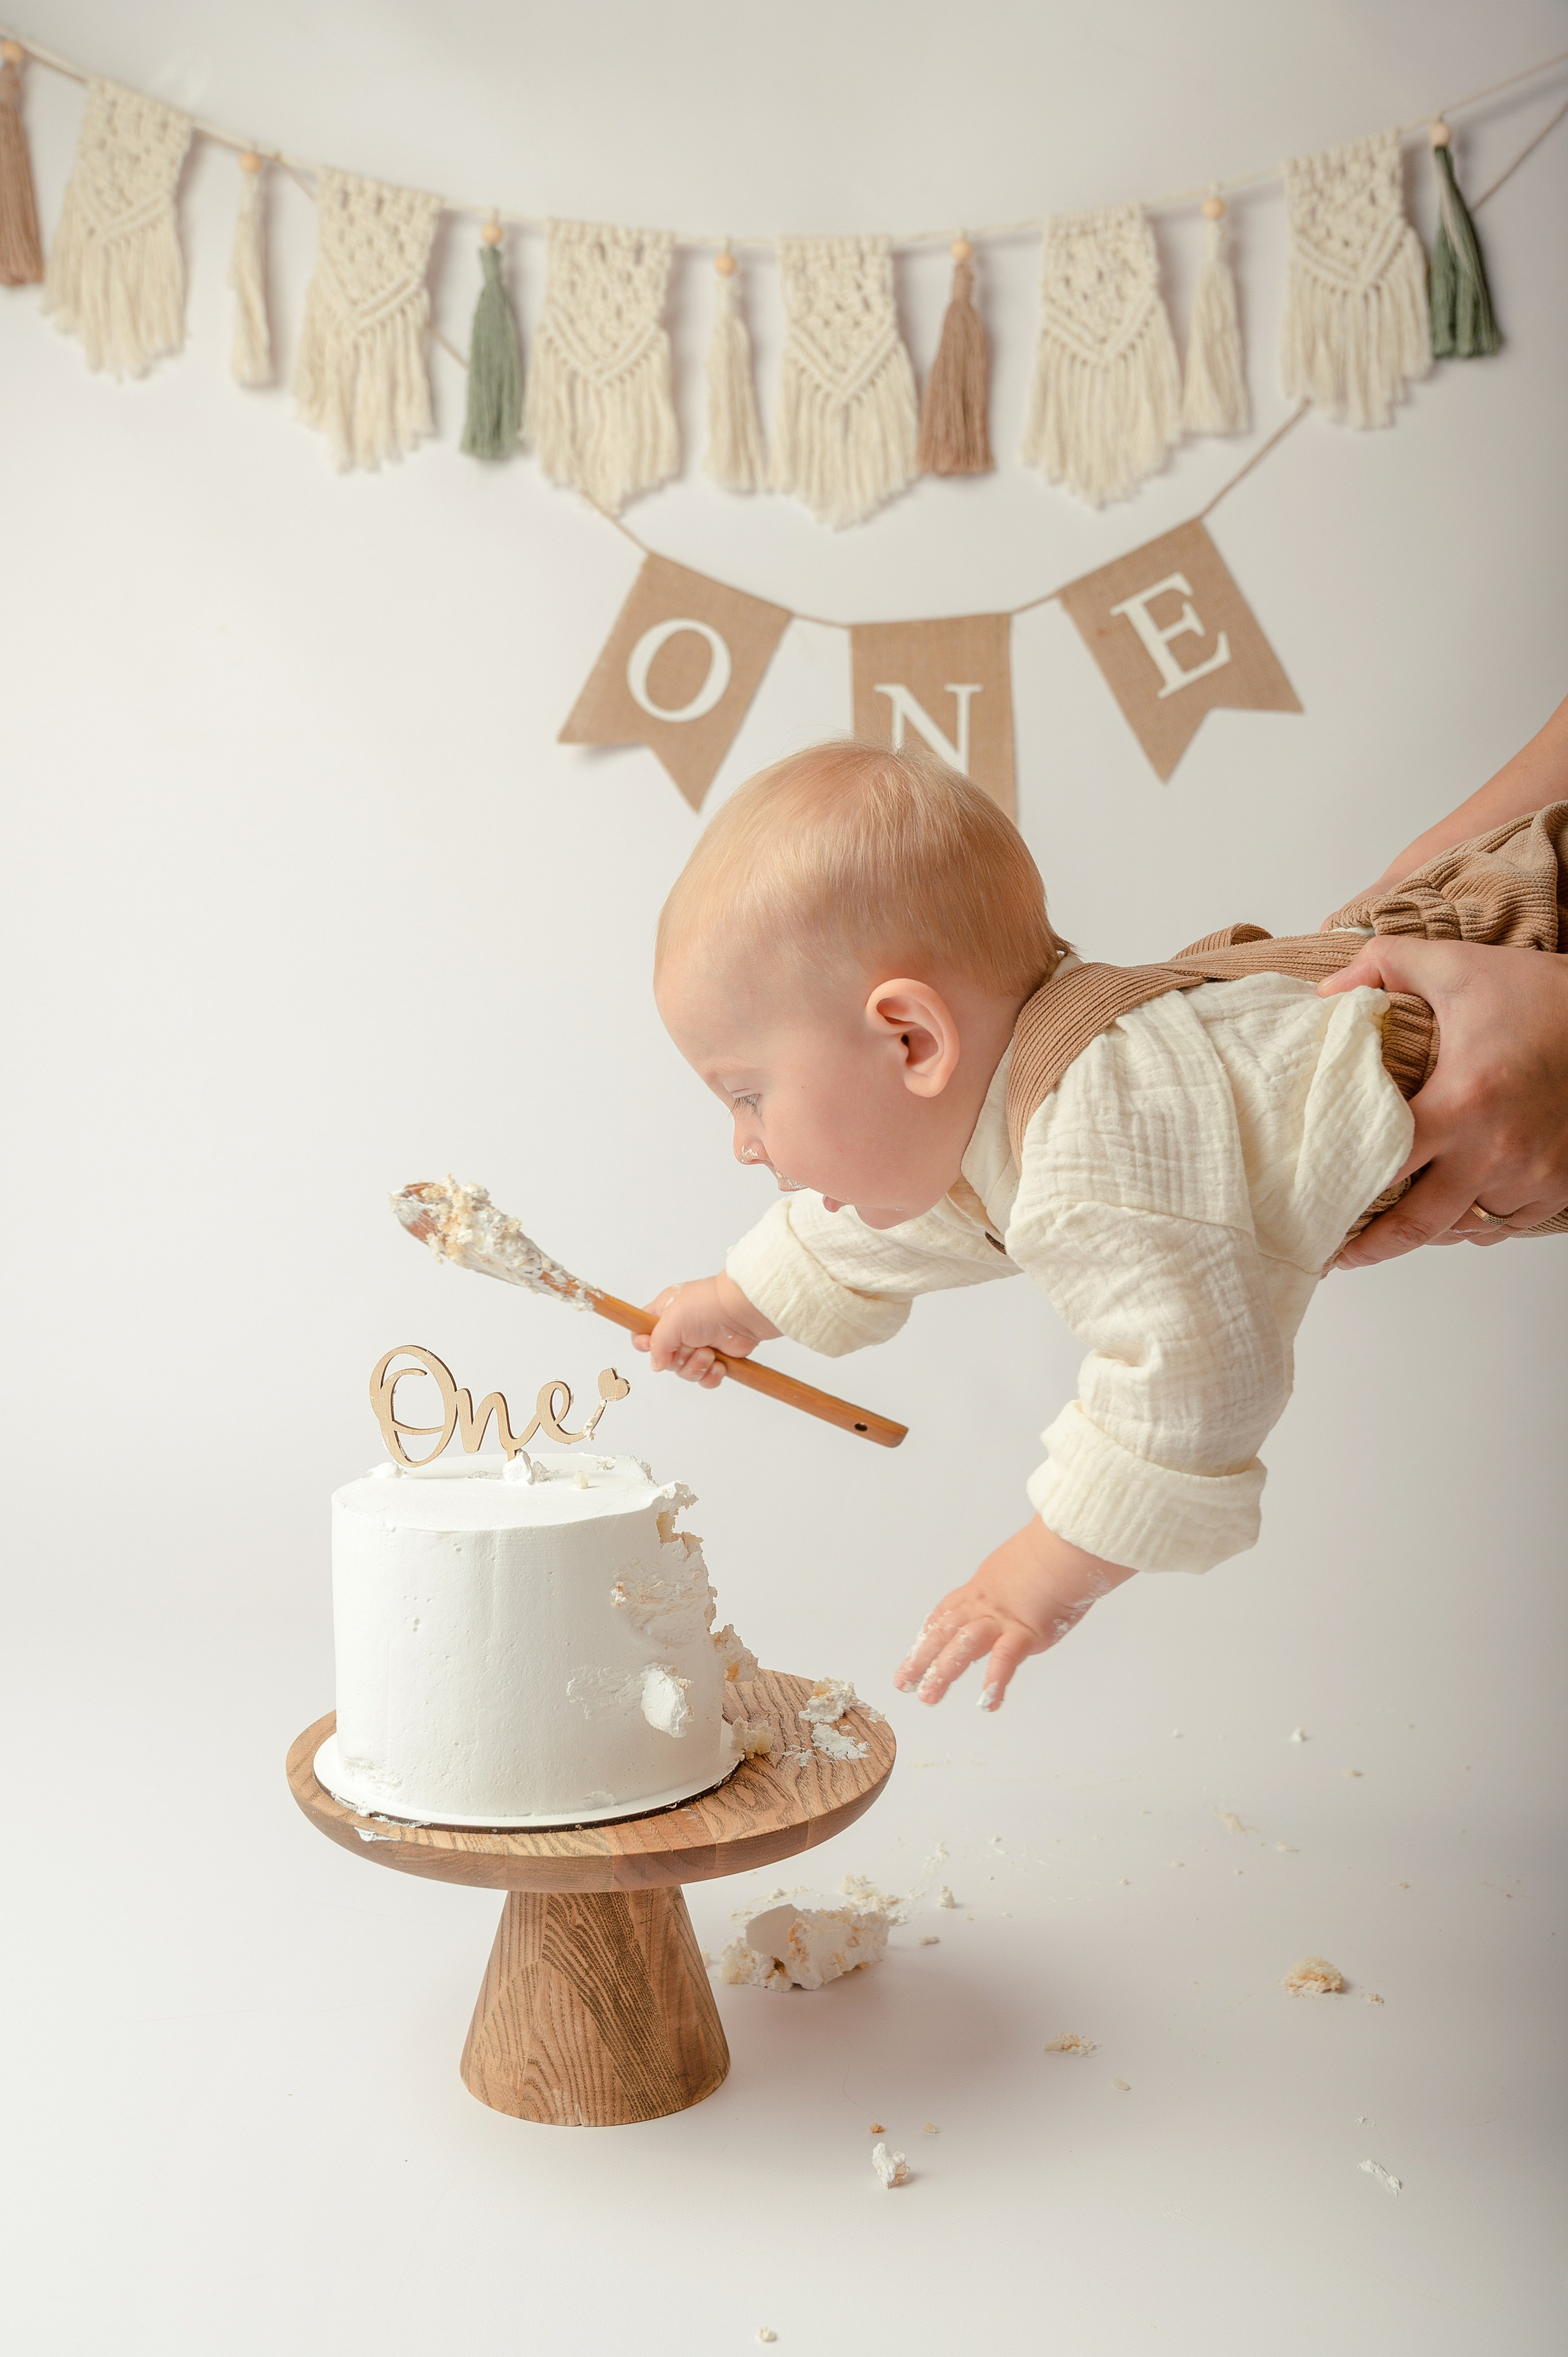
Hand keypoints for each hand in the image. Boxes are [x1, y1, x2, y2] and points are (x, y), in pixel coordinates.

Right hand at [633, 1272, 779, 1387]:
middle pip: (664, 1359)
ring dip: (697, 1366)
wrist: (743, 1312)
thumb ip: (657, 1344)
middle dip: (678, 1358)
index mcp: (665, 1313)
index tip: (651, 1345)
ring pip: (684, 1371)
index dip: (643, 1343)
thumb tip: (656, 1364)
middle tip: (691, 1347)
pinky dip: (711, 1375)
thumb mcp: (672, 1319)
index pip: (642, 1332)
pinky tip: (719, 1365)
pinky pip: (704, 1378)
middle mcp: (680, 1330)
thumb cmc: (708, 1306)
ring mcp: (698, 1345)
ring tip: (710, 1354)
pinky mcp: (716, 1358)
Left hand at [893, 1519, 1136, 1709]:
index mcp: (982, 1589)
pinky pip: (1005, 1659)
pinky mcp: (1026, 1631)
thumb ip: (1013, 1587)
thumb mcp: (1021, 1568)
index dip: (927, 1635)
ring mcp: (1003, 1618)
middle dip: (921, 1659)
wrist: (1069, 1546)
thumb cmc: (1055, 1553)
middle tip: (902, 1683)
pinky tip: (986, 1702)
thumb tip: (1018, 1596)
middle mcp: (984, 1604)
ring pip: (963, 1646)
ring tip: (929, 1697)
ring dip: (943, 1672)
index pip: (946, 1614)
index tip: (914, 1652)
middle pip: (943, 1633)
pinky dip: (995, 1681)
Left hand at [1319, 942, 1567, 1266]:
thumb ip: (1386, 964)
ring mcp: (1533, 1175)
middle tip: (1339, 1254)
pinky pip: (1505, 1225)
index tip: (1314, 1207)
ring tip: (1390, 1228)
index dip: (1341, 1191)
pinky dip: (1473, 1225)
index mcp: (1464, 1102)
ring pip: (1462, 1229)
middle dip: (1372, 1246)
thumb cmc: (1545, 994)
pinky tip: (1450, 1213)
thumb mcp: (1458, 966)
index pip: (1384, 1166)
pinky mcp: (1562, 1185)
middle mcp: (1498, 1150)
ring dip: (1425, 1232)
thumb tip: (1327, 991)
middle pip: (1418, 1224)